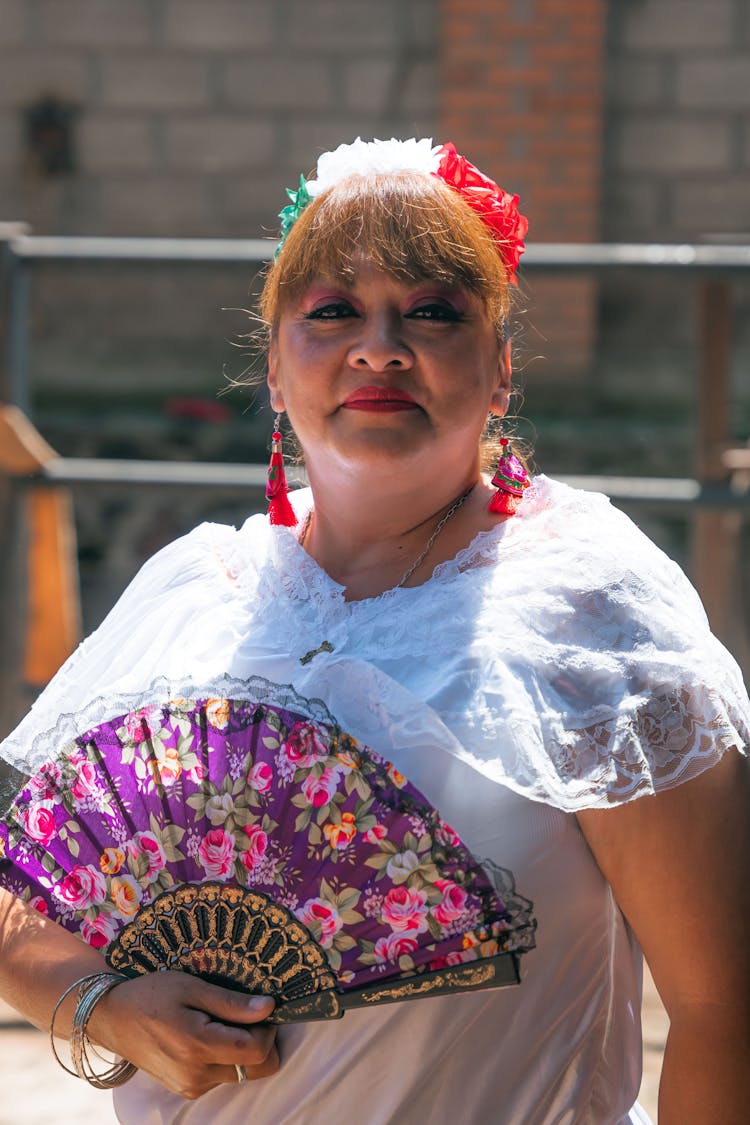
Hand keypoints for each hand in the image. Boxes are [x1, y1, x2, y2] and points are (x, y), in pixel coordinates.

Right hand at [88, 972, 278, 1099]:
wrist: (113, 1018)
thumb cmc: (151, 994)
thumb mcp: (191, 987)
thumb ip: (231, 1002)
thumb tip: (269, 1007)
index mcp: (198, 1047)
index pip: (257, 1051)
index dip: (268, 1028)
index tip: (260, 1007)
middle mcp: (197, 1076)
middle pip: (257, 1069)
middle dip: (262, 1042)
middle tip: (245, 1014)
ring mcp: (192, 1087)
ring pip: (242, 1074)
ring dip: (243, 1050)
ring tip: (220, 1021)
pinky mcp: (187, 1089)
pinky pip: (223, 1076)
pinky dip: (226, 1058)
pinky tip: (208, 1034)